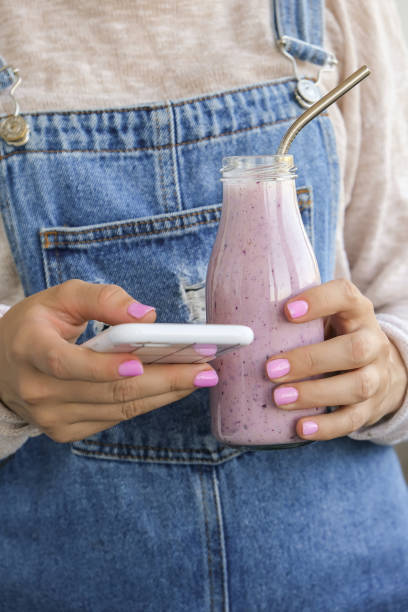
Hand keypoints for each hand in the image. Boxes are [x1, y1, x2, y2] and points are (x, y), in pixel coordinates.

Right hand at [0, 280, 217, 442]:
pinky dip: (147, 403)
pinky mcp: (65, 431)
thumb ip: (102, 298)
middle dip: (162, 381)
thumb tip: (147, 315)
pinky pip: (115, 418)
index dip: (103, 367)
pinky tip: (174, 388)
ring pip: (118, 409)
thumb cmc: (37, 326)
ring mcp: (51, 417)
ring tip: (200, 377)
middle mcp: (38, 390)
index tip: (141, 363)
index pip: (66, 363)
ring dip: (164, 394)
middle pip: (108, 391)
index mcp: (31, 349)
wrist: (4, 366)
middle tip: (204, 370)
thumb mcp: (61, 298)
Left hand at [266, 279, 407, 440]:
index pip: (345, 295)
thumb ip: (292, 317)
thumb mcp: (323, 319)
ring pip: (357, 386)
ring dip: (315, 394)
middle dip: (311, 359)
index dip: (320, 301)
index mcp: (356, 312)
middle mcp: (372, 342)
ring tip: (279, 399)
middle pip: (355, 349)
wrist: (380, 369)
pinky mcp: (371, 408)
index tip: (287, 311)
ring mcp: (376, 376)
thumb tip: (232, 318)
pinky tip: (300, 427)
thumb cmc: (335, 337)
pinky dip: (327, 426)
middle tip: (271, 369)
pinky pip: (353, 420)